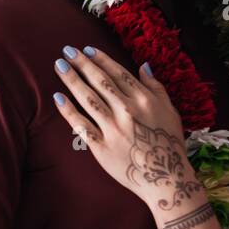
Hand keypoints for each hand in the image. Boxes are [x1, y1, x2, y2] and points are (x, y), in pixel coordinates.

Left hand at [52, 45, 205, 215]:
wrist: (166, 179)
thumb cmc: (170, 144)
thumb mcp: (171, 111)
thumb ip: (156, 87)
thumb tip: (143, 66)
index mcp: (145, 100)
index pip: (118, 73)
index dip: (100, 59)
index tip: (86, 50)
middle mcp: (128, 111)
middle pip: (100, 81)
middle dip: (81, 64)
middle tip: (66, 51)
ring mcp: (113, 129)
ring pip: (88, 99)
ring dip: (71, 80)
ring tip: (59, 66)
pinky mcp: (102, 146)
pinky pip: (81, 125)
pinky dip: (68, 111)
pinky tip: (58, 97)